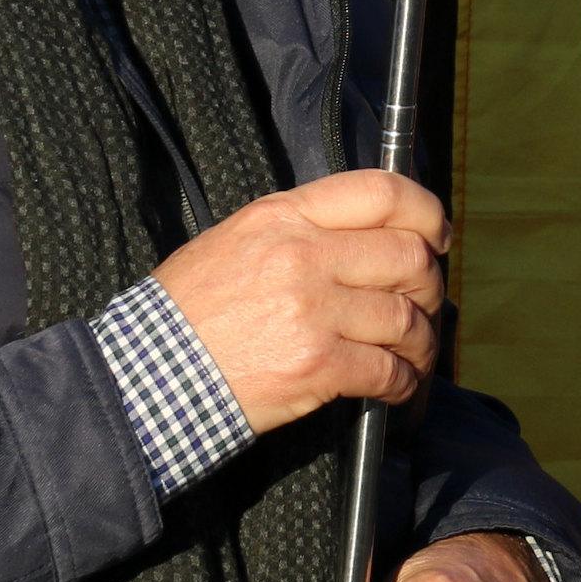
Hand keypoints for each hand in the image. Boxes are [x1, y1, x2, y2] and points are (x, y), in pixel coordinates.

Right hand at [151, 168, 449, 434]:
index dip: (425, 212)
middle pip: (408, 256)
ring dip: (421, 342)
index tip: (436, 236)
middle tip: (423, 307)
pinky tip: (398, 389)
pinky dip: (404, 383)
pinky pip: (389, 370)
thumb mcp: (233, 242)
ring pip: (406, 317)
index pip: (381, 192)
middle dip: (429, 286)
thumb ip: (299, 229)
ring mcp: (312, 309)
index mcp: (283, 216)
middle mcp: (303, 255)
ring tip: (414, 357)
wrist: (144, 375)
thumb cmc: (186, 314)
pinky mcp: (317, 364)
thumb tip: (365, 235)